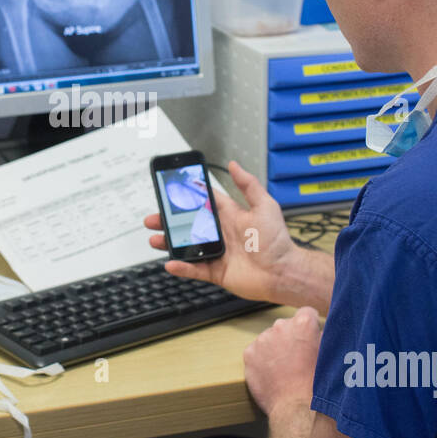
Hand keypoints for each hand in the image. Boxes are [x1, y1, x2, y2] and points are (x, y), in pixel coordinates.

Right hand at [144, 160, 305, 303]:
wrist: (283, 272)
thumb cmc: (277, 241)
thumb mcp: (264, 205)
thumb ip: (248, 185)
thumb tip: (234, 165)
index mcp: (230, 216)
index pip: (203, 203)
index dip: (187, 197)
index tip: (170, 191)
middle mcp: (221, 233)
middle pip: (189, 225)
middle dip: (170, 221)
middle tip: (153, 218)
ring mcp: (217, 253)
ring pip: (187, 247)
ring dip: (170, 243)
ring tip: (156, 239)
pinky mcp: (217, 272)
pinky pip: (195, 269)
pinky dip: (182, 267)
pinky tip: (171, 263)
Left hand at [243, 308, 322, 418]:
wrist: (298, 408)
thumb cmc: (319, 384)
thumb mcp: (332, 354)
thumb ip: (325, 336)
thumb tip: (321, 332)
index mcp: (303, 322)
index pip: (307, 313)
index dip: (310, 327)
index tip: (311, 339)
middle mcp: (280, 326)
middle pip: (286, 325)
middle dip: (291, 337)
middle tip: (298, 358)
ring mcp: (263, 339)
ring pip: (270, 339)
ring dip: (276, 349)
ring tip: (285, 369)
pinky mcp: (249, 354)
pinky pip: (256, 352)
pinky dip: (262, 360)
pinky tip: (273, 374)